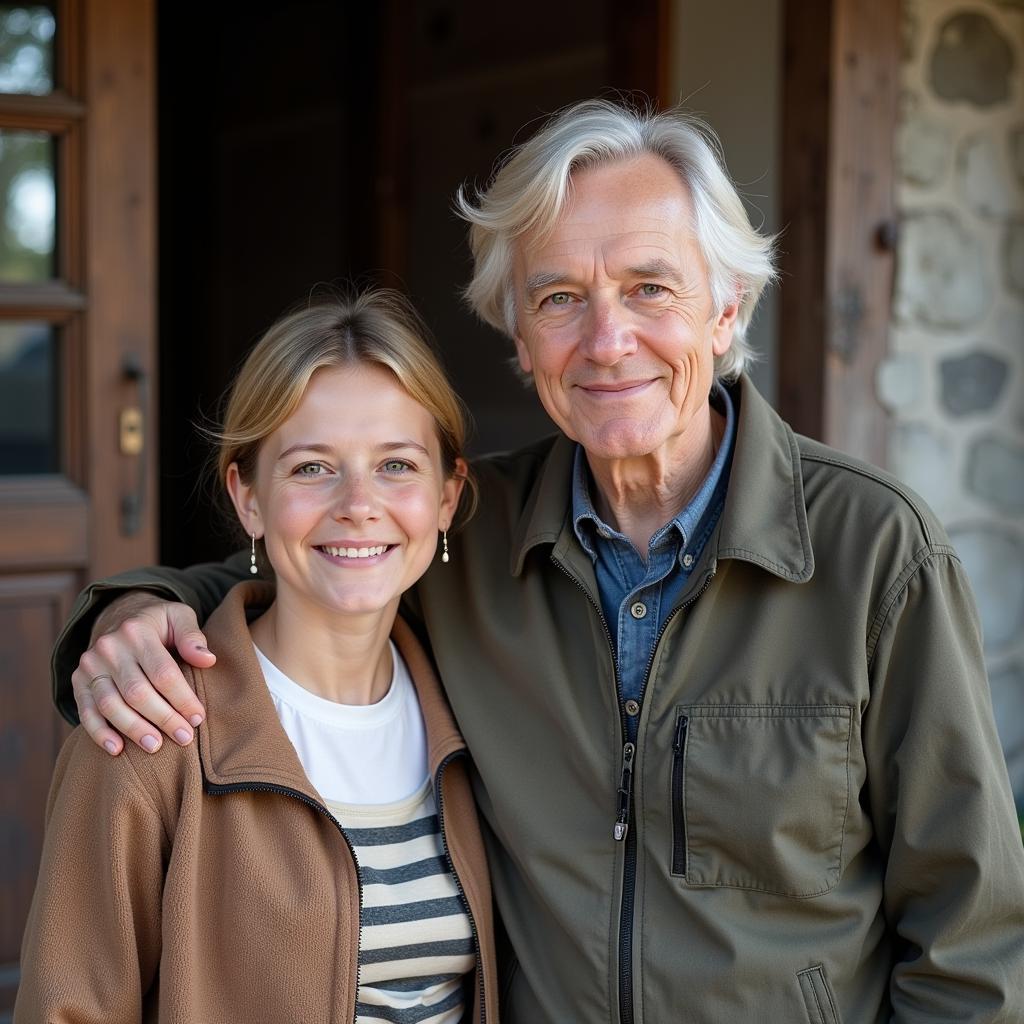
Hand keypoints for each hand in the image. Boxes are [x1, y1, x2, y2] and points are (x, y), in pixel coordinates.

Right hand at [72, 592, 215, 754]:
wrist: (119, 616)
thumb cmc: (159, 623)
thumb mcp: (179, 617)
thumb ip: (193, 637)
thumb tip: (208, 660)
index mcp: (137, 631)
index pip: (163, 673)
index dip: (182, 698)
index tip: (198, 718)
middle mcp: (110, 648)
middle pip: (137, 692)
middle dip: (163, 718)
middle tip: (184, 738)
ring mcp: (90, 665)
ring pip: (110, 704)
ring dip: (134, 729)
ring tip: (156, 747)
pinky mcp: (79, 681)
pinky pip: (86, 711)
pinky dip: (99, 733)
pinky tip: (117, 749)